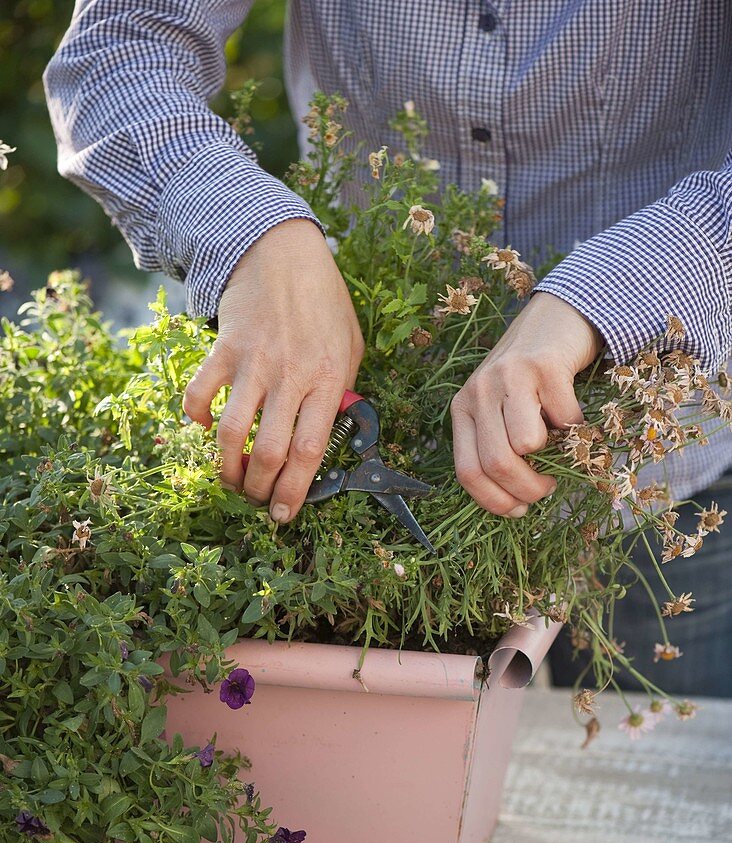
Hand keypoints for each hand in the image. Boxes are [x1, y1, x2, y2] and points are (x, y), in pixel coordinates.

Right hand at [183, 219, 363, 521]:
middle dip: (258, 488)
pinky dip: (198, 418)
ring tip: (230, 479)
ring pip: (234, 433)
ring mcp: (255, 362)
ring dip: (227, 467)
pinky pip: (201, 394)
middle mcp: (292, 375)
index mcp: (329, 380)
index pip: (310, 451)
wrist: (281, 250)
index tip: (283, 514)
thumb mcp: (351, 347)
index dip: (294, 491)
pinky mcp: (224, 348)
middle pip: (270, 452)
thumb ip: (343, 392)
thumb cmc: (324, 303)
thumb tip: (330, 437)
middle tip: (255, 499)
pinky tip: (207, 427)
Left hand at [450, 291, 603, 516]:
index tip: (518, 511)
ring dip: (554, 461)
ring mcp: (510, 376)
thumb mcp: (500, 409)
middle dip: (527, 490)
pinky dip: (580, 433)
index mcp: (462, 409)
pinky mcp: (545, 366)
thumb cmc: (528, 376)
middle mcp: (480, 392)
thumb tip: (516, 501)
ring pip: (526, 444)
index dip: (494, 502)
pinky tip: (577, 421)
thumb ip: (499, 445)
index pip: (467, 472)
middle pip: (496, 464)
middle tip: (546, 488)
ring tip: (562, 451)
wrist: (556, 316)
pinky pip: (566, 420)